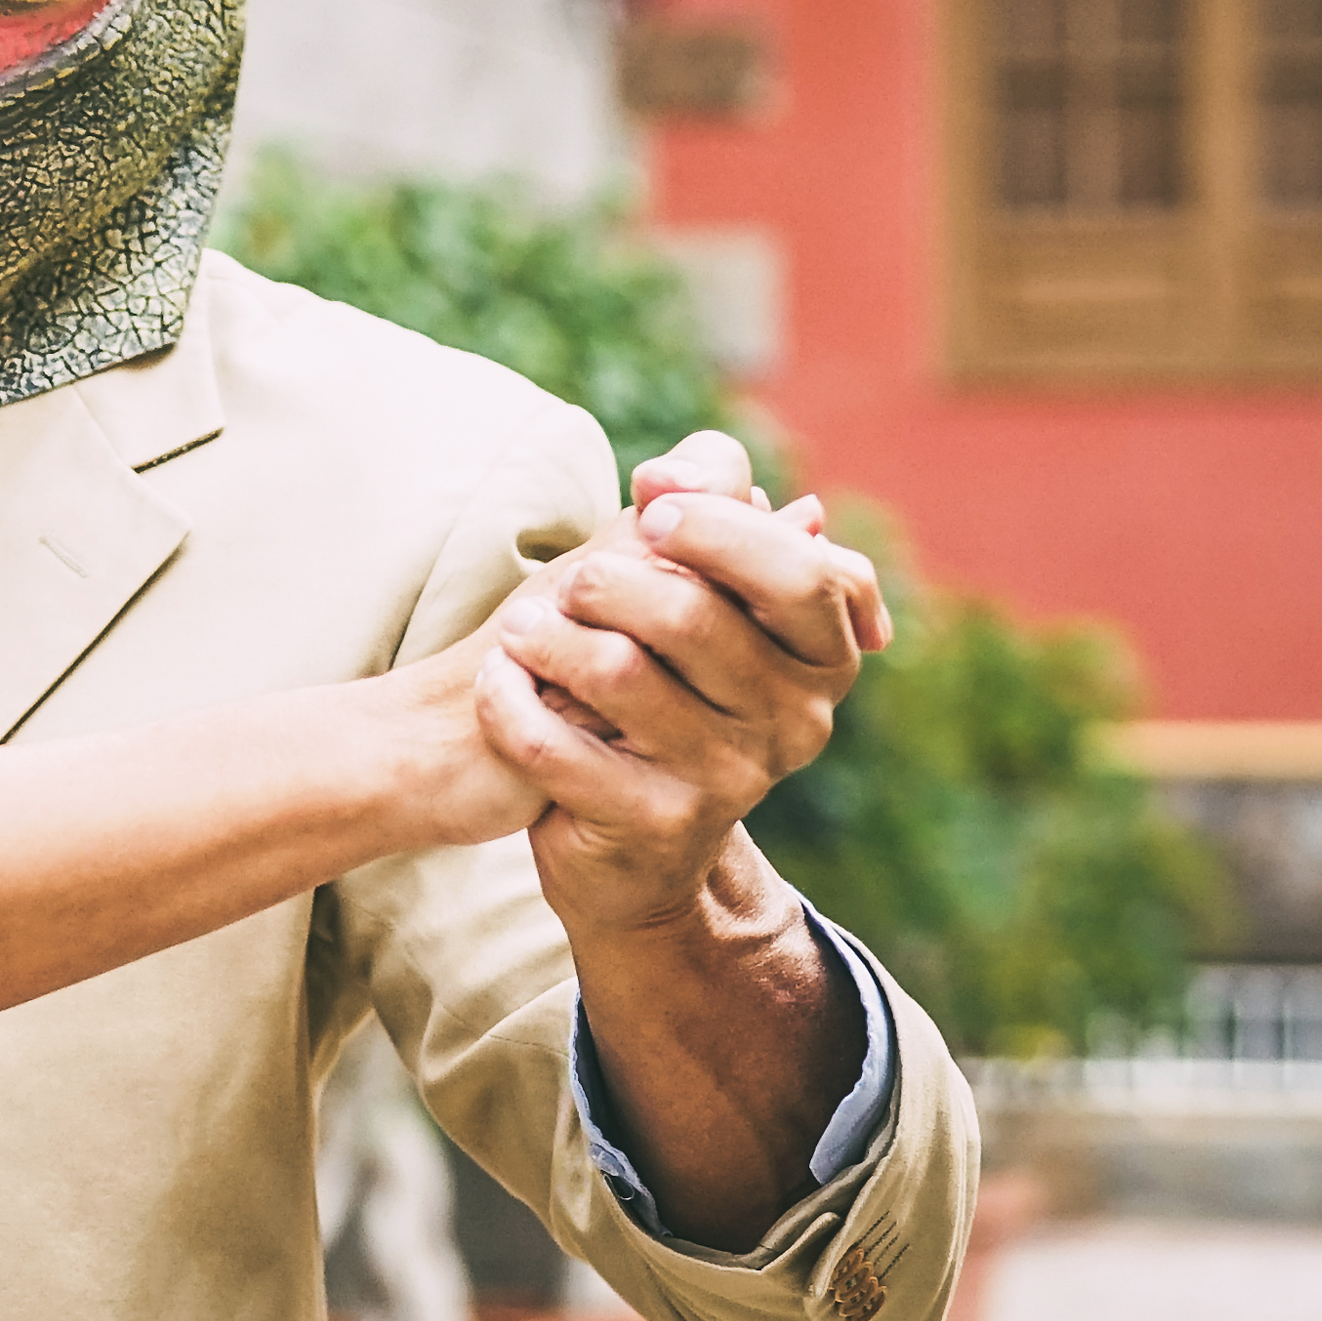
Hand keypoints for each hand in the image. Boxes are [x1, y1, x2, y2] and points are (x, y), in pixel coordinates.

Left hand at [477, 430, 892, 933]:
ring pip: (618, 672)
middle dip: (605, 582)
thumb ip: (701, 510)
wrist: (634, 845)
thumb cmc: (665, 685)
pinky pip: (558, 745)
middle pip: (690, 615)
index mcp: (824, 655)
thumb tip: (672, 474)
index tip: (648, 509)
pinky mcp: (658, 824)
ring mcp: (733, 779)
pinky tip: (498, 680)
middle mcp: (798, 721)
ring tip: (519, 628)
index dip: (718, 528)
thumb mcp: (696, 591)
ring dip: (546, 637)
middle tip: (569, 582)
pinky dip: (509, 702)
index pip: (799, 574)